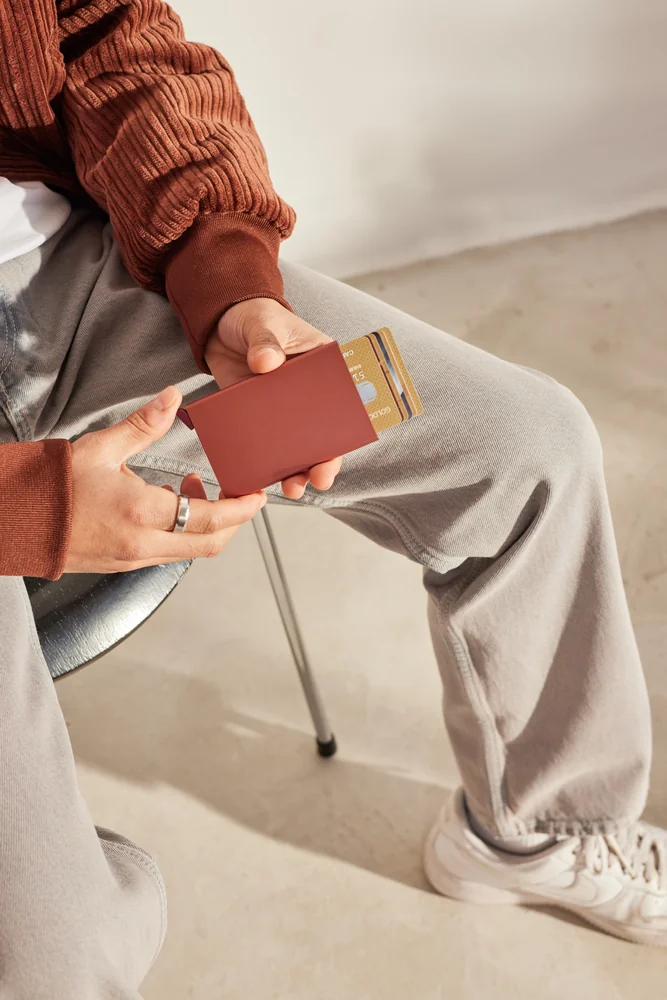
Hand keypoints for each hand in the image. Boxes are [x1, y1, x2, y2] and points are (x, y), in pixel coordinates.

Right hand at [64, 386, 265, 572]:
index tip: (257, 497)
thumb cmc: (50, 487)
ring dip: (204, 525)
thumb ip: (143, 425)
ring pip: (188, 551)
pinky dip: (180, 531)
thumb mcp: (100, 448)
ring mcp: (132, 559)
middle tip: (240, 498)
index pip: (212, 518)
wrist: (14, 521)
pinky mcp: (122, 564)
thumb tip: (172, 398)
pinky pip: (166, 552)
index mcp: (142, 513)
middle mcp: (142, 543)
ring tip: (193, 489)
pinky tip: (168, 504)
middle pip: (209, 544)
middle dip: (233, 522)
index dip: (242, 509)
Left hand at [204, 297, 342, 499]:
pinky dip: (265, 463)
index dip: (349, 425)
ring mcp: (284, 410)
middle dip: (324, 459)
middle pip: (325, 433)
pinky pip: (266, 445)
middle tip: (319, 477)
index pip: (345, 400)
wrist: (218, 324)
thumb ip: (264, 340)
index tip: (344, 445)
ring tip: (292, 488)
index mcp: (324, 368)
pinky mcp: (258, 418)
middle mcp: (309, 395)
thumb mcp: (262, 323)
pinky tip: (261, 479)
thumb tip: (266, 362)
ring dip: (297, 469)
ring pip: (297, 446)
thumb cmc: (253, 317)